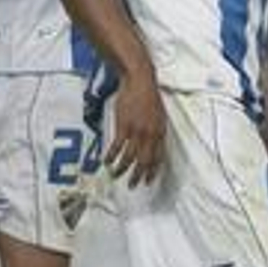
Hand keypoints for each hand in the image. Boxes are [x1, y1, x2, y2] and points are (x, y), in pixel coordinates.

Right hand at [106, 69, 165, 186]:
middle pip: (145, 161)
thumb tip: (153, 144)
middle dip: (139, 175)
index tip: (148, 180)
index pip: (158, 157)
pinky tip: (107, 161)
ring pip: (130, 157)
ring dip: (122, 169)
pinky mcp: (124, 126)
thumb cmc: (148, 96)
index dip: (153, 170)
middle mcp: (150, 134)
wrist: (139, 81)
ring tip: (116, 176)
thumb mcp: (159, 115)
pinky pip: (117, 146)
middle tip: (133, 185)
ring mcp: (137, 131)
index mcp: (161, 132)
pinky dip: (111, 156)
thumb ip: (156, 131)